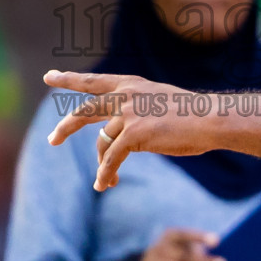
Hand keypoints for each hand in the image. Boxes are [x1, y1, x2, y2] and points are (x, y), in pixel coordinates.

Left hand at [44, 71, 215, 191]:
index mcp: (131, 85)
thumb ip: (138, 110)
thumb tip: (119, 133)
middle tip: (52, 140)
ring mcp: (128, 114)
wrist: (210, 119)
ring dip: (102, 166)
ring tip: (104, 183)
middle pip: (84, 111)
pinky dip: (106, 174)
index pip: (93, 82)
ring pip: (102, 144)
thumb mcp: (160, 102)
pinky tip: (106, 184)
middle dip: (66, 127)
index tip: (49, 76)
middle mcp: (125, 96)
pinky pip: (111, 159)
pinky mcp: (133, 135)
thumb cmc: (193, 115)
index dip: (70, 79)